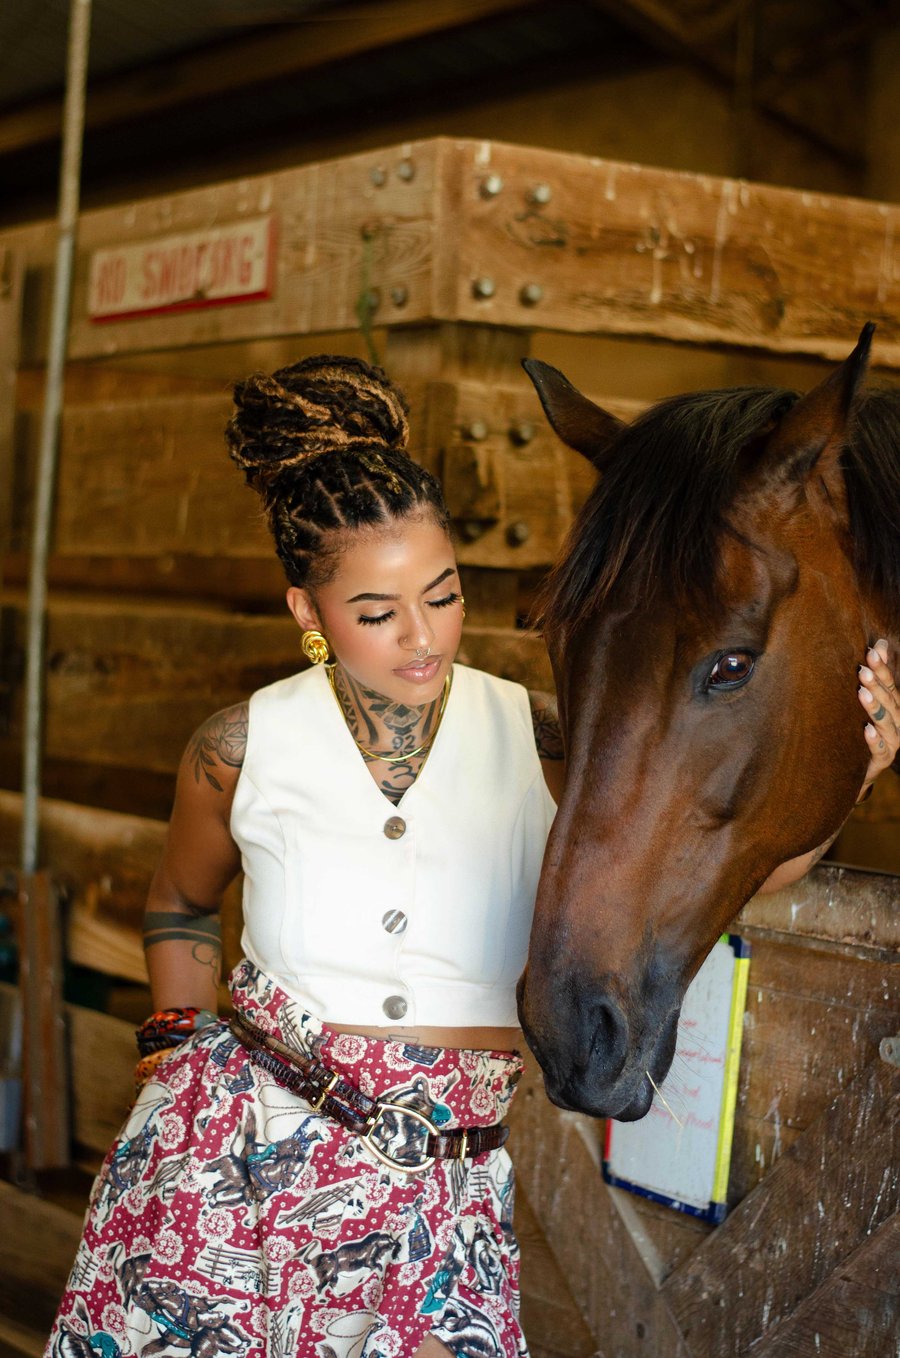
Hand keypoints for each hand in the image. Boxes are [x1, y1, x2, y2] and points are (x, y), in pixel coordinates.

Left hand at [856, 640, 899, 801]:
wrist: (850, 770)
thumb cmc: (857, 729)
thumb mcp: (865, 700)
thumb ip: (873, 674)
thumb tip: (880, 642)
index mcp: (893, 707)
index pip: (889, 684)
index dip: (882, 668)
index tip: (870, 652)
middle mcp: (896, 722)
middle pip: (889, 701)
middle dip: (876, 684)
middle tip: (861, 670)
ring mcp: (891, 742)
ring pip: (886, 723)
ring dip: (874, 707)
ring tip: (861, 693)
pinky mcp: (882, 760)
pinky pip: (880, 749)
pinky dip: (874, 740)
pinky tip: (866, 729)